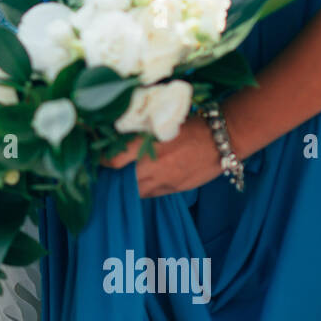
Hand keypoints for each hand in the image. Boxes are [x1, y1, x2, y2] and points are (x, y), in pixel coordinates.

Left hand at [105, 116, 222, 197]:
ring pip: (136, 191)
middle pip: (122, 180)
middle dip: (113, 177)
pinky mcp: (175, 189)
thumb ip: (143, 137)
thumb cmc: (193, 126)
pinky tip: (141, 183)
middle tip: (106, 172)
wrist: (223, 139)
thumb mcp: (163, 126)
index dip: (102, 162)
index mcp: (148, 146)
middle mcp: (153, 166)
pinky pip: (151, 194)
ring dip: (127, 187)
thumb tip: (121, 142)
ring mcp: (165, 180)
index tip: (97, 159)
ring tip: (122, 179)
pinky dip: (143, 190)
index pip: (114, 160)